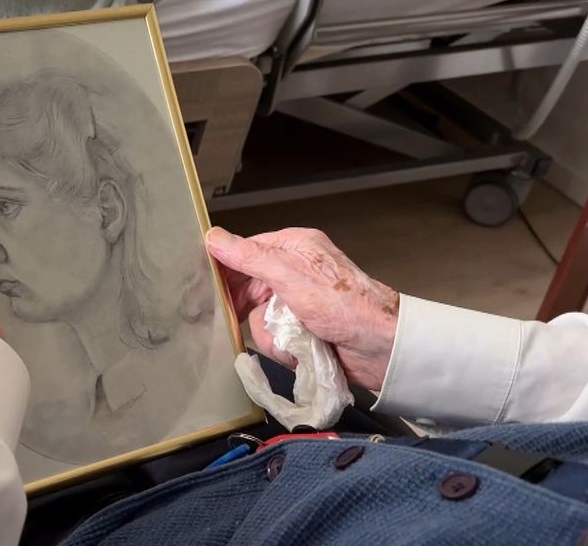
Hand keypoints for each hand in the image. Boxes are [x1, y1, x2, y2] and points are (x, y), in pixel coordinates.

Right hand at [206, 227, 398, 390]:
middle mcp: (293, 272)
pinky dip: (283, 347)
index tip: (207, 287)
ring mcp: (296, 303)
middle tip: (247, 319)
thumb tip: (213, 237)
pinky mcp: (301, 330)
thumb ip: (250, 257)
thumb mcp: (290, 276)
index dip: (225, 270)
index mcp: (293, 247)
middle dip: (251, 310)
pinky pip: (273, 338)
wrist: (381, 348)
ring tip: (294, 339)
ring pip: (257, 318)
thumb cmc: (343, 305)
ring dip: (272, 334)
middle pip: (247, 289)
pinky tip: (299, 349)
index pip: (245, 251)